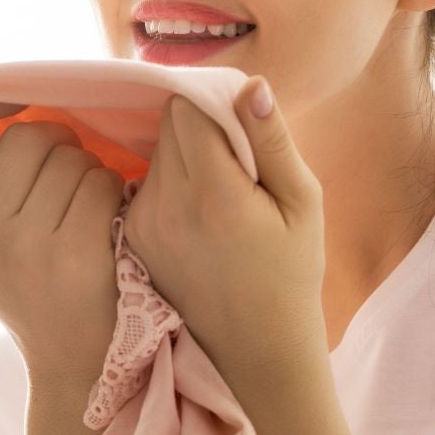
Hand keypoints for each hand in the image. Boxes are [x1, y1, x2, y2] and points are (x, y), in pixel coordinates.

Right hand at [0, 99, 125, 386]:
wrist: (73, 362)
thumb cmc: (29, 285)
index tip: (10, 102)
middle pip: (24, 136)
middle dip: (55, 142)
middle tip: (63, 174)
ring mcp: (24, 249)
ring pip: (69, 157)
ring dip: (88, 169)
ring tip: (83, 205)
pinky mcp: (74, 257)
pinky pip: (100, 184)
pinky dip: (113, 193)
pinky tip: (108, 219)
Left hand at [121, 77, 324, 379]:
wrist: (256, 348)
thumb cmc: (292, 274)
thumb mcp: (302, 203)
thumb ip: (272, 141)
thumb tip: (249, 85)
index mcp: (211, 193)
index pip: (187, 108)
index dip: (216, 104)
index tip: (244, 125)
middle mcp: (165, 205)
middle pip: (167, 126)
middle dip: (201, 127)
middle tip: (238, 161)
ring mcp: (141, 224)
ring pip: (155, 153)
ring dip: (185, 156)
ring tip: (222, 193)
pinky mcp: (131, 238)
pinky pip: (146, 184)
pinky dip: (171, 185)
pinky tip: (201, 216)